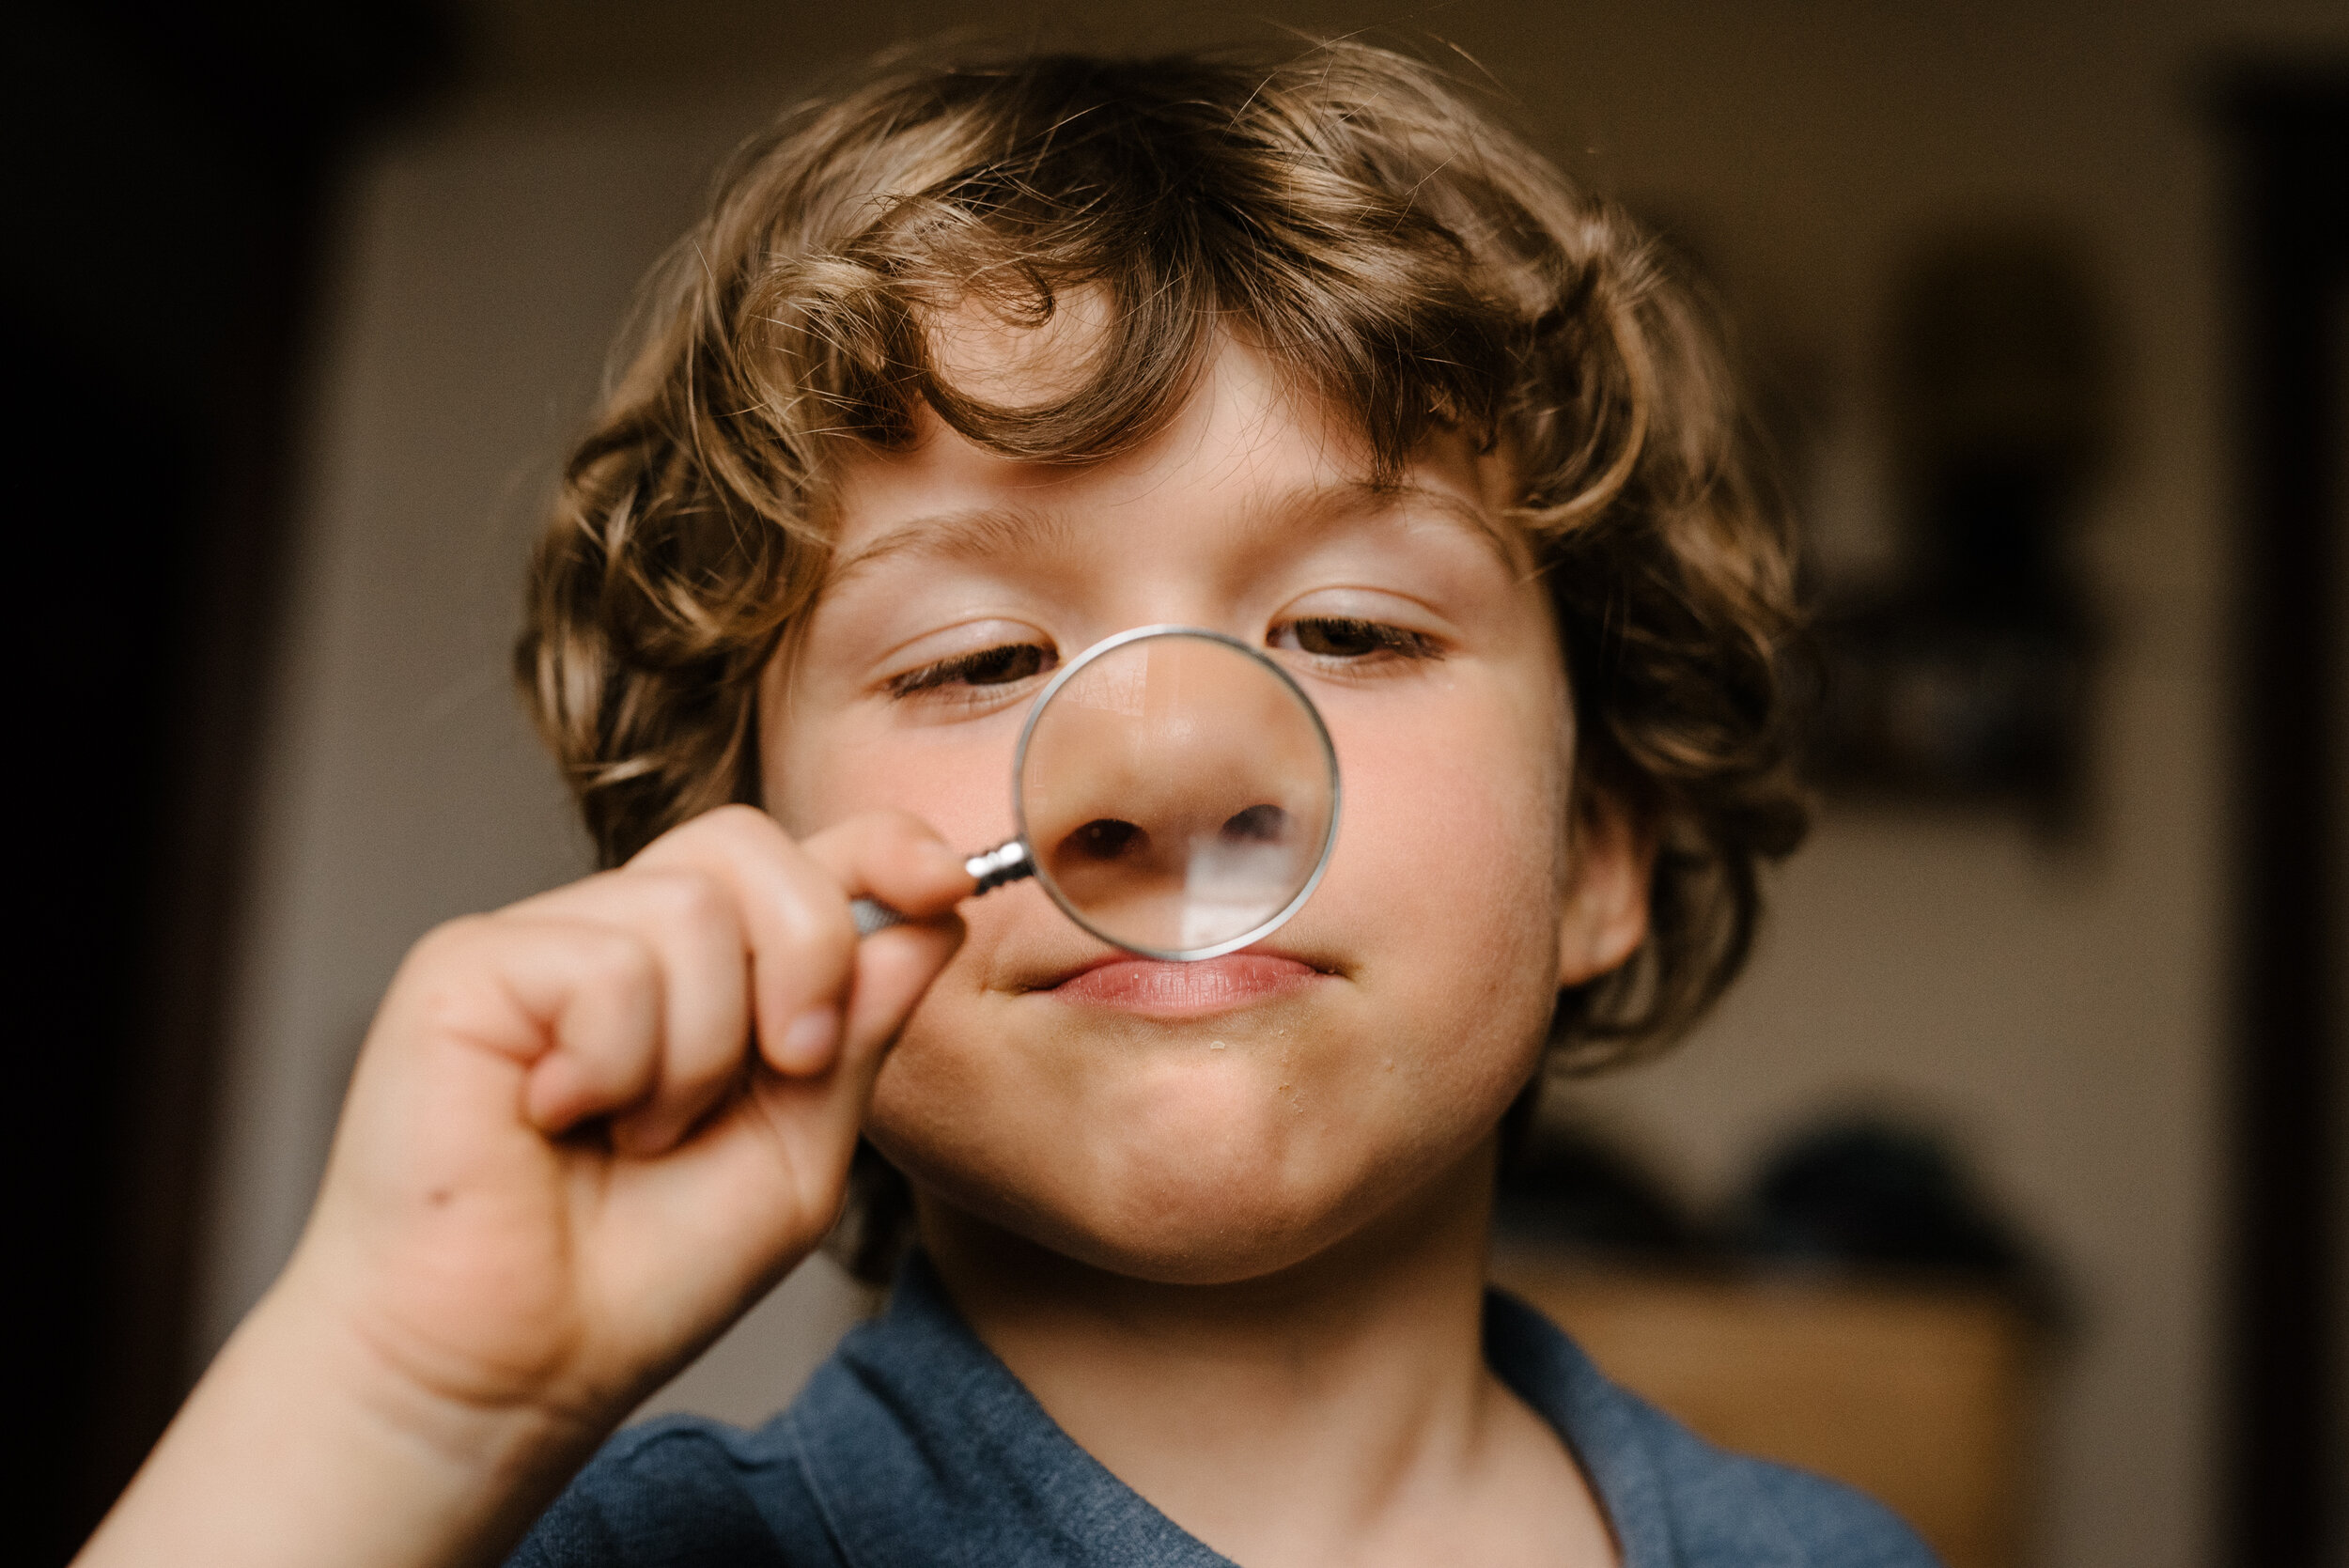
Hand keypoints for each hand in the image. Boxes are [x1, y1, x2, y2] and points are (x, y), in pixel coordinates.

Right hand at [78, 805, 968, 1567]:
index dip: (882, 844)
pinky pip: (608, 962)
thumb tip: (929, 915)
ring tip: (638, 1133)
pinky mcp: (467, 965)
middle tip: (791, 1064)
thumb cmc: (640, 1276)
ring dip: (702, 1051)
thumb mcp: (800, 1150)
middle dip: (810, 951)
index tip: (944, 882)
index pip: (798, 858)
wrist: (514, 1369)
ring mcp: (539, 943)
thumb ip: (861, 1029)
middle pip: (747, 843)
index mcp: (704, 973)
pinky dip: (620, 1062)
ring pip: (690, 909)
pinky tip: (559, 1117)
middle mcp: (618, 937)